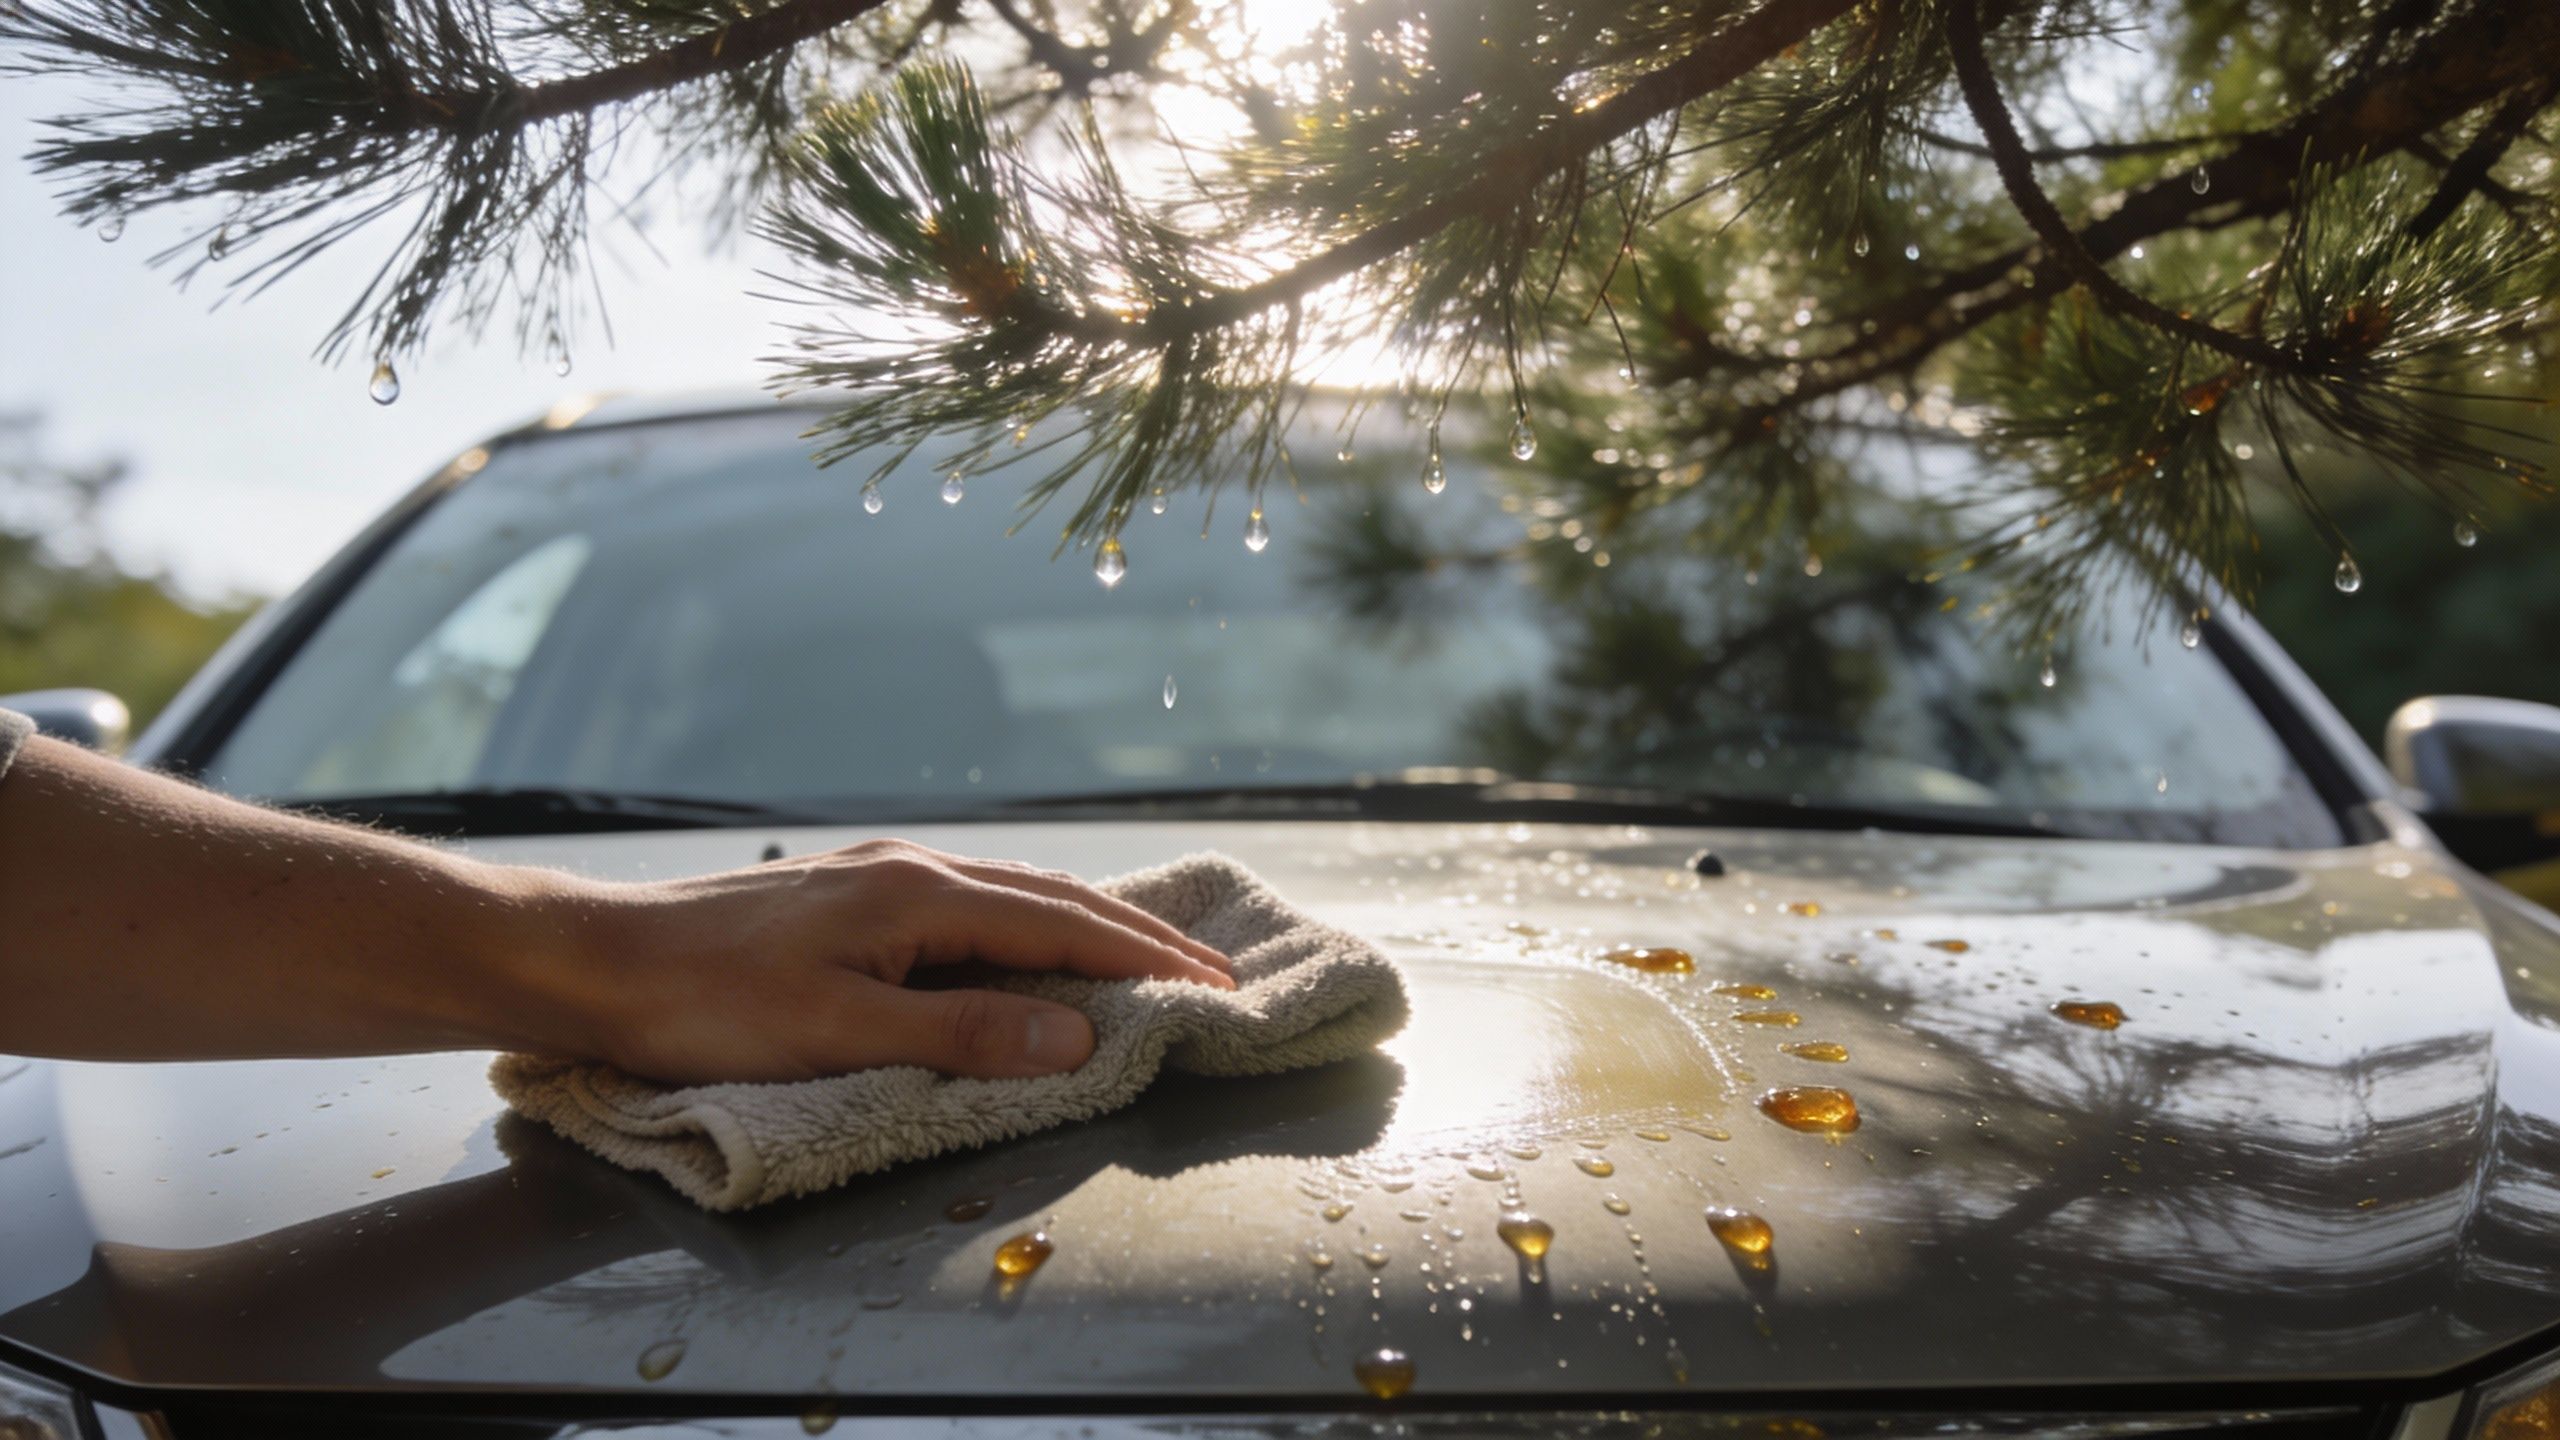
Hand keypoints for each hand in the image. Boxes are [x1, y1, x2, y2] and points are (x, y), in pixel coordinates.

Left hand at [532, 840, 1233, 1084]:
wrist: (592, 959)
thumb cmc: (705, 1005)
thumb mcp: (838, 1035)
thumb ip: (962, 1036)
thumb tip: (1079, 1037)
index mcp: (921, 896)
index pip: (1065, 926)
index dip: (1147, 960)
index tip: (1217, 987)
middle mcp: (911, 870)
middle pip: (1052, 898)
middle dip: (1139, 937)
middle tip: (1213, 972)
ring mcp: (877, 879)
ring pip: (1012, 895)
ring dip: (1088, 926)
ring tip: (1146, 957)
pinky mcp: (847, 900)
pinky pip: (972, 905)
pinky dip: (1030, 925)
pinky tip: (1029, 947)